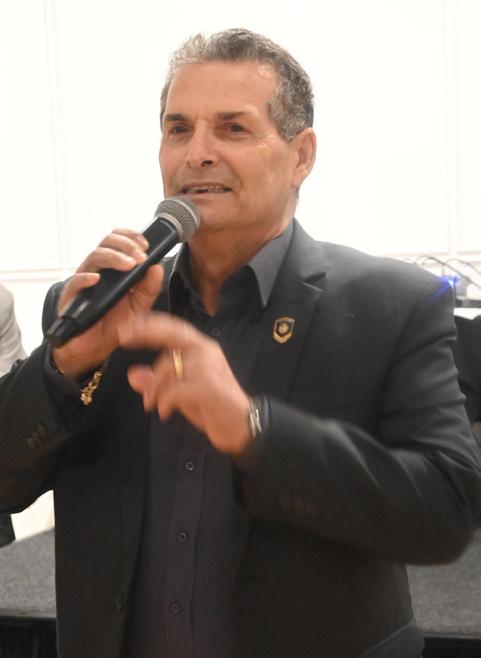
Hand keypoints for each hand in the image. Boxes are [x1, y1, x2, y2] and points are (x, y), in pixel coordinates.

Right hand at [52, 229, 163, 378]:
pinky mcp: (71, 297)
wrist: (96, 347)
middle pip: (105, 243)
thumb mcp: (139, 306)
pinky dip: (85, 278)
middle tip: (140, 256)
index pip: (117, 241)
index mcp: (112, 268)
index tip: (145, 244)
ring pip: (93, 257)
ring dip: (112, 257)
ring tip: (128, 265)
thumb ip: (149, 289)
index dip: (130, 236)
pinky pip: (74, 282)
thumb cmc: (114, 323)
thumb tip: (157, 268)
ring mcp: (83, 281)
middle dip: (125, 245)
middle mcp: (97, 269)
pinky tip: (96, 279)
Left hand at [119, 313, 252, 455]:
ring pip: (168, 367)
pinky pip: (174, 390)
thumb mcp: (179, 393)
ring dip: (153, 388)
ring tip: (151, 404)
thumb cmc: (212, 407)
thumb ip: (158, 382)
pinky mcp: (208, 387)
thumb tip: (132, 374)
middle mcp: (206, 351)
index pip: (174, 328)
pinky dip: (164, 402)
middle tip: (123, 338)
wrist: (241, 426)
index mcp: (201, 349)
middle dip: (146, 332)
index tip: (127, 326)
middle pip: (172, 334)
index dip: (151, 324)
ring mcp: (209, 367)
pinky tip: (165, 413)